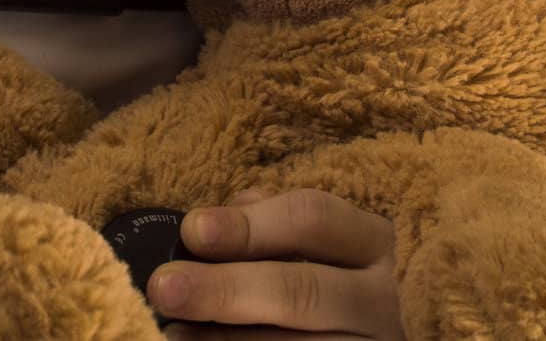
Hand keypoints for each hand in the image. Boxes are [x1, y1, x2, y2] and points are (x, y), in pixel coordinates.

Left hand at [149, 187, 406, 339]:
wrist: (361, 333)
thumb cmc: (336, 284)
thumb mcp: (321, 246)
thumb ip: (273, 226)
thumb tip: (216, 217)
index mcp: (372, 244)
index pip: (313, 219)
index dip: (248, 225)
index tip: (192, 229)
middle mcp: (380, 299)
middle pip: (299, 291)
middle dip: (224, 289)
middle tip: (165, 287)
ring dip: (224, 340)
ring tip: (172, 332)